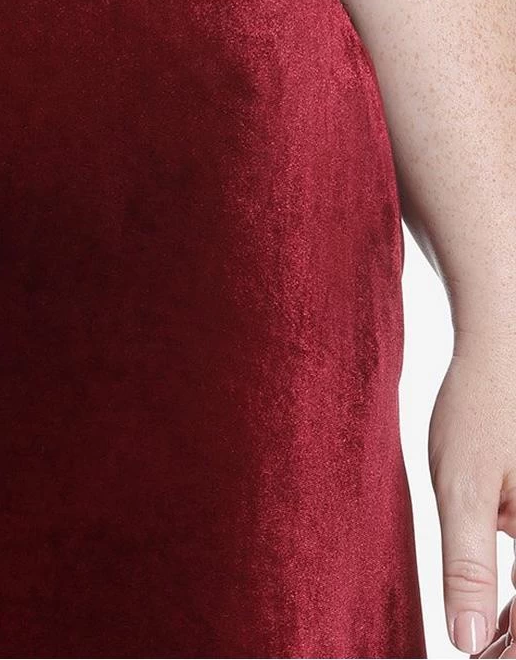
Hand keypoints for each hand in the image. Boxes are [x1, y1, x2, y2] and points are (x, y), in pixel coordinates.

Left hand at [430, 335, 515, 654]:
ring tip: (484, 637)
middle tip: (476, 650)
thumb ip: (466, 566)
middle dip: (513, 636)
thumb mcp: (461, 487)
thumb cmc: (481, 406)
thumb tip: (465, 640)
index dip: (507, 651)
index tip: (476, 659)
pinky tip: (500, 603)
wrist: (504, 343)